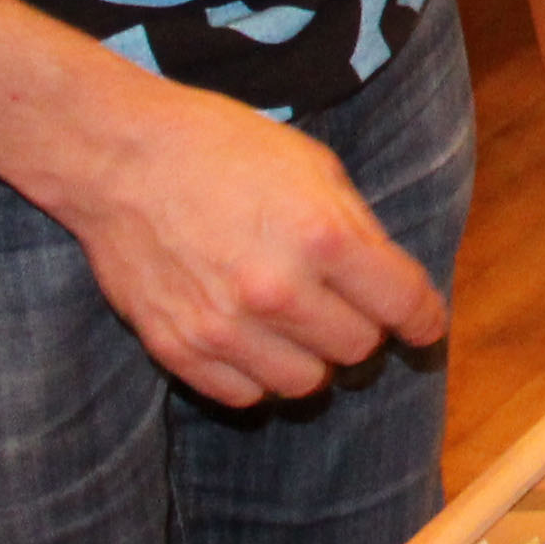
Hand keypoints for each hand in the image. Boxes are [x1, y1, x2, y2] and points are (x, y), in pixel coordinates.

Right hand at [27, 76, 444, 405]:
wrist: (121, 159)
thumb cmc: (222, 148)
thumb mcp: (313, 165)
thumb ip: (358, 229)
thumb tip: (392, 282)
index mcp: (323, 237)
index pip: (403, 305)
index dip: (423, 318)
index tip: (423, 325)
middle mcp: (278, 291)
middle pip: (358, 349)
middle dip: (361, 327)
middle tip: (343, 305)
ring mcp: (225, 327)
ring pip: (305, 384)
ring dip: (310, 357)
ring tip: (295, 324)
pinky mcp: (179, 349)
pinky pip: (244, 395)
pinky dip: (257, 375)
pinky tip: (252, 339)